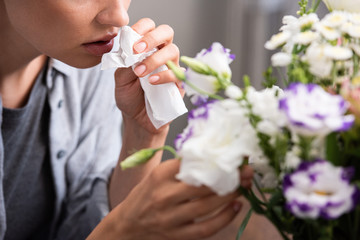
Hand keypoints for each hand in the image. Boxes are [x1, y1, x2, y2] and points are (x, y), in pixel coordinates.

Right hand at [88, 160, 252, 239]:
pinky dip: (225, 218)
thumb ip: (179, 167)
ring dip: (230, 195)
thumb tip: (210, 155)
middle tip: (245, 169)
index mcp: (159, 176)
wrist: (128, 225)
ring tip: (244, 185)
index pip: (191, 163)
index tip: (231, 154)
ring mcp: (171, 218)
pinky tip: (237, 207)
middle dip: (228, 176)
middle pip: (203, 185)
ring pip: (207, 205)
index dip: (215, 158)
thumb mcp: (156, 175)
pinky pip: (206, 228)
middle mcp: (164, 196)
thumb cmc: (145, 196)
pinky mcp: (178, 235)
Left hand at [114, 18, 183, 133]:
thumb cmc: (130, 97)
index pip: (149, 27)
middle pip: (166, 32)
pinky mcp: (179, 83)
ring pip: (173, 51)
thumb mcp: (120, 79)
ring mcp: (172, 67)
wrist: (138, 120)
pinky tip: (151, 82)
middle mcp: (161, 54)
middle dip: (151, 37)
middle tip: (137, 49)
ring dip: (155, 59)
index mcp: (146, 48)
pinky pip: (177, 74)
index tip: (130, 39)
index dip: (141, 27)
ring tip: (140, 72)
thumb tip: (130, 51)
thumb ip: (125, 64)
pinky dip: (164, 76)